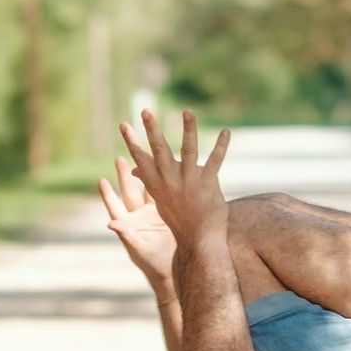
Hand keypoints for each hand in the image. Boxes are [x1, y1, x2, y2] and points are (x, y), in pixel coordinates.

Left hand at [98, 152, 177, 285]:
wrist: (175, 267)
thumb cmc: (152, 264)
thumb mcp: (139, 250)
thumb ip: (126, 236)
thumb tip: (111, 223)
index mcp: (128, 225)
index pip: (115, 206)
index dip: (108, 194)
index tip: (101, 180)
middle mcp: (139, 216)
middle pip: (129, 191)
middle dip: (124, 175)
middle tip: (119, 158)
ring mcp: (153, 212)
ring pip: (147, 188)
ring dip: (144, 173)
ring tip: (142, 155)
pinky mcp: (168, 211)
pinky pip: (164, 192)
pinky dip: (163, 180)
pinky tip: (165, 167)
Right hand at [117, 107, 231, 250]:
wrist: (198, 240)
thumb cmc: (178, 217)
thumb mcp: (159, 199)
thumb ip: (149, 179)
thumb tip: (135, 167)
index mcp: (156, 184)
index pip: (141, 158)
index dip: (132, 141)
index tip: (124, 124)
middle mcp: (170, 180)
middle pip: (159, 150)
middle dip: (152, 129)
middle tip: (146, 110)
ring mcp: (189, 181)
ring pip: (188, 150)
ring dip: (188, 129)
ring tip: (188, 112)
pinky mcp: (207, 183)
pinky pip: (215, 160)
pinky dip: (221, 145)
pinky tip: (226, 131)